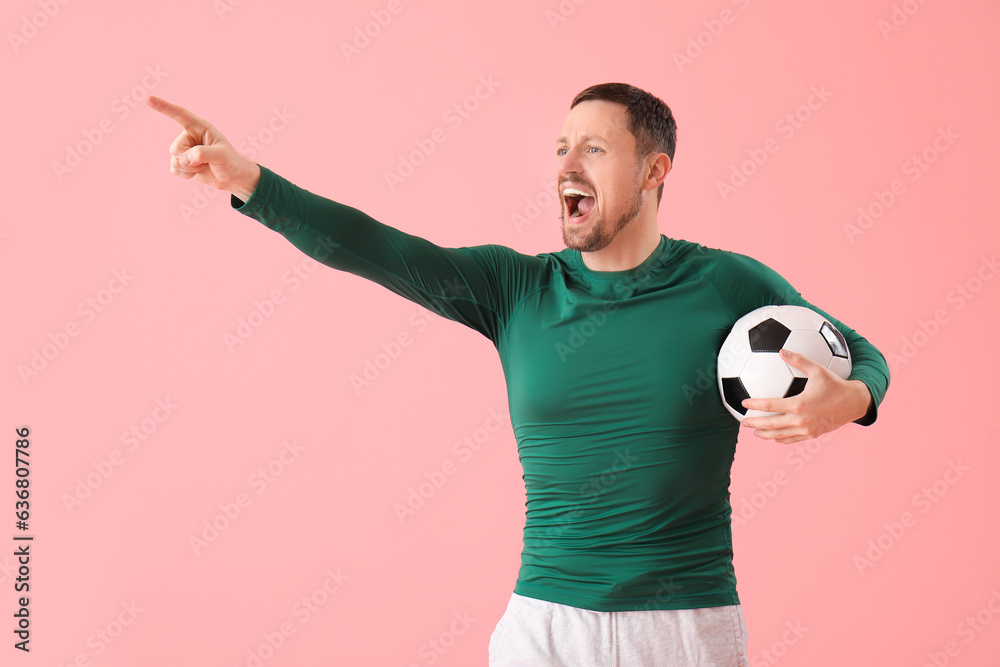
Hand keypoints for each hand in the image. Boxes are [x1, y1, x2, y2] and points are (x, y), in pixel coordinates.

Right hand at [146, 95, 259, 199]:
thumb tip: (184, 160)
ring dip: (190, 169)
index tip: (148, 99)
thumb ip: (203, 154)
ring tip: (205, 165)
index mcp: (199, 127)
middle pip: (175, 148)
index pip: (179, 114)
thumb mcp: (221, 155)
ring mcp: (184, 149)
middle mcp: (189, 136)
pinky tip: (197, 172)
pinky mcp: (181, 162)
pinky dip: (186, 175)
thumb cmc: (230, 162)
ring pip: (174, 160)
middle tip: (207, 161)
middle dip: (190, 159)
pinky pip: (174, 169)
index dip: (163, 107)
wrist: (231, 177)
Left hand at [740, 348, 871, 444]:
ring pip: (780, 435)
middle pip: (771, 424)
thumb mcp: (818, 370)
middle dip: (755, 424)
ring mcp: (806, 430)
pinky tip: (774, 436)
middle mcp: (801, 420)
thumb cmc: (835, 385)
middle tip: (743, 422)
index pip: (770, 405)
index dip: (755, 405)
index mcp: (799, 404)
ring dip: (765, 434)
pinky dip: (781, 439)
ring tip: (755, 431)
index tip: (744, 403)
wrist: (854, 403)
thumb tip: (782, 350)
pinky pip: (792, 439)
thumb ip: (799, 360)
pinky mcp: (812, 435)